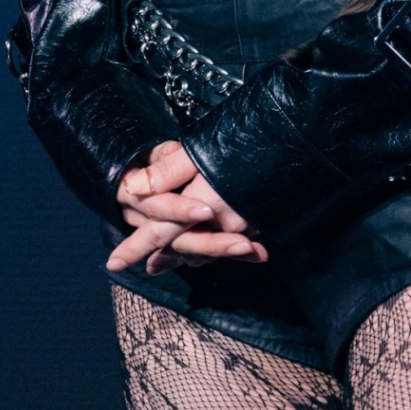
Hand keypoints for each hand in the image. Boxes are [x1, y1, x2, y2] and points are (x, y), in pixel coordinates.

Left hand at [108, 140, 267, 275]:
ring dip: (188, 255)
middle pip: (185, 246)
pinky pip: (230, 241)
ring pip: (208, 247)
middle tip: (147, 268)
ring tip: (173, 260)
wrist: (297, 143)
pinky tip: (214, 247)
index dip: (135, 246)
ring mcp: (244, 225)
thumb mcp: (198, 152)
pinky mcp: (260, 220)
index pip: (159, 232)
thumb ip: (167, 172)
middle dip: (164, 256)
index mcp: (200, 206)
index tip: (113, 263)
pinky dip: (216, 248)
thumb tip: (133, 188)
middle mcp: (221, 223)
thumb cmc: (243, 140)